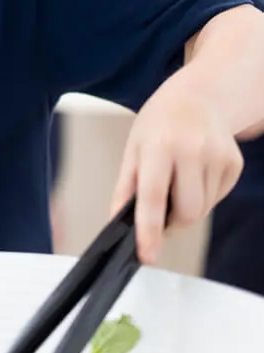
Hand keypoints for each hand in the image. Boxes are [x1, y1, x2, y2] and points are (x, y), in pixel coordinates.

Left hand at [111, 89, 242, 264]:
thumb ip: (125, 188)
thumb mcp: (133, 148)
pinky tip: (196, 173)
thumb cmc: (159, 124)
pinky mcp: (235, 163)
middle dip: (172, 220)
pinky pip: (217, 199)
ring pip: (203, 210)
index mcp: (159, 145)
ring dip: (188, 207)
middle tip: (161, 206)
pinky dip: (204, 196)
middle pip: (187, 212)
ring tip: (179, 180)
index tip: (147, 255)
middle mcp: (192, 150)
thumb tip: (117, 223)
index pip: (153, 195)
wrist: (198, 97)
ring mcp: (218, 155)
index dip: (149, 229)